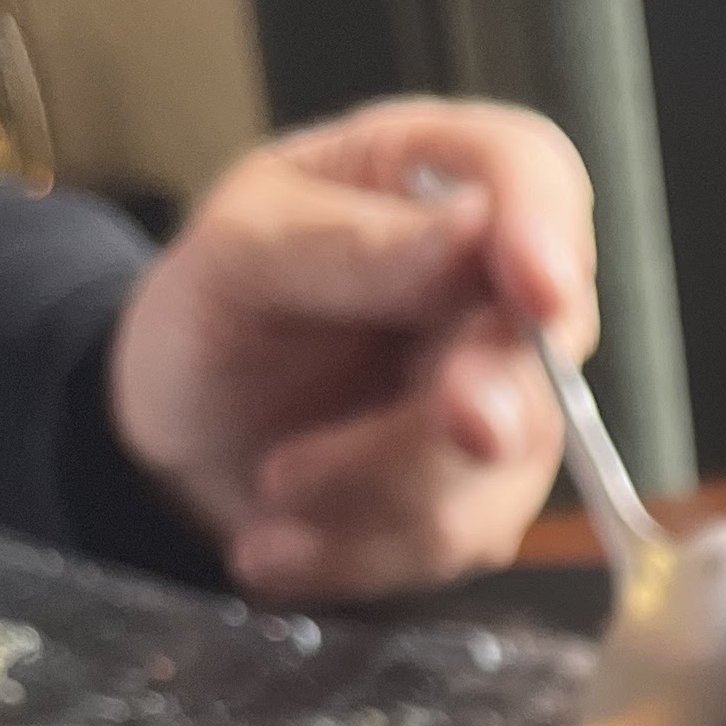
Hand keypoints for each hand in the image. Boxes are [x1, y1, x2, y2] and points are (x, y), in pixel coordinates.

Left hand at [107, 99, 596, 602]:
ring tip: (272, 492)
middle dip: (483, 398)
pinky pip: (455, 540)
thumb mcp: (236, 257)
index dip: (547, 230)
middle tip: (449, 429)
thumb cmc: (206, 318)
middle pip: (541, 341)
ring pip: (502, 461)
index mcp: (431, 178)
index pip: (531, 175)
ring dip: (378, 490)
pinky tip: (278, 544)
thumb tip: (474, 232)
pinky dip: (358, 550)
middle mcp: (488, 288)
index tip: (536, 291)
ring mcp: (502, 400)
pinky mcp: (482, 501)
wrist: (178, 447)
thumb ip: (348, 243)